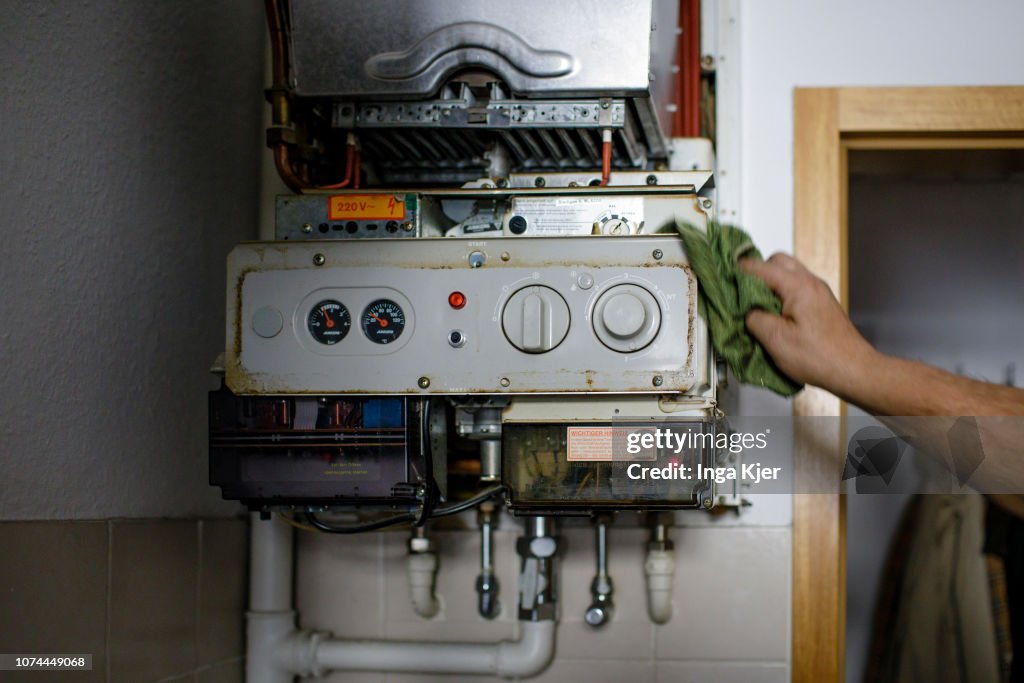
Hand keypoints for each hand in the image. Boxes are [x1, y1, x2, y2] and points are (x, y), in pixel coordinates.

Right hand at [739, 253, 877, 392]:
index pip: (760, 266)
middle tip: (741, 291)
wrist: (853, 370)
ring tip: (757, 306)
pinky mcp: (822, 305)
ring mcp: (819, 293)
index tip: (724, 279)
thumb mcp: (776, 340)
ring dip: (770, 284)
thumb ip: (755, 319)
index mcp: (798, 286)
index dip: (738, 272)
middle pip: (777, 261)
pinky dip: (782, 294)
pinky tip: (775, 316)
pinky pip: (797, 288)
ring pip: (788, 274)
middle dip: (756, 273)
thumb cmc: (820, 357)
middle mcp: (811, 283)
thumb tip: (747, 312)